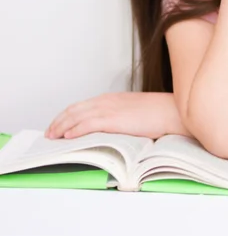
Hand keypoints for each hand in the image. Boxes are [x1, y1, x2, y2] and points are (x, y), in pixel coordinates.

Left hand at [45, 92, 188, 139]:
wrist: (171, 111)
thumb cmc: (158, 113)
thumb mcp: (134, 111)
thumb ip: (119, 116)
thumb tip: (111, 129)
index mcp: (112, 98)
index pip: (81, 105)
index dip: (67, 115)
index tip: (58, 125)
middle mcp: (107, 101)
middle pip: (74, 109)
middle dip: (59, 121)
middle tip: (49, 133)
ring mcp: (109, 109)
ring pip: (77, 116)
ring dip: (62, 127)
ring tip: (53, 136)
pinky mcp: (113, 119)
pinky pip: (87, 124)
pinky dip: (75, 130)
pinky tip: (68, 137)